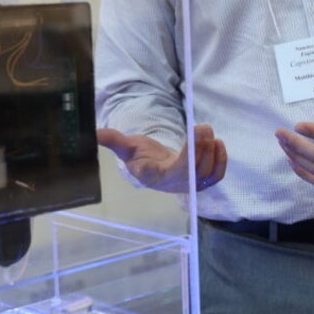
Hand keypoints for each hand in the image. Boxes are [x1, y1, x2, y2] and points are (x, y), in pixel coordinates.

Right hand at [96, 124, 226, 192]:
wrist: (156, 170)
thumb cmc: (142, 156)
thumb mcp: (126, 147)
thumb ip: (112, 139)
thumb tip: (93, 132)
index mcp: (154, 176)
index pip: (164, 173)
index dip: (175, 163)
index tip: (181, 148)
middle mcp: (173, 184)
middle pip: (190, 172)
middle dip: (199, 150)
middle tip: (203, 127)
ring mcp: (190, 185)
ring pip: (205, 173)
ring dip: (210, 151)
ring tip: (207, 130)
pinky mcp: (203, 183)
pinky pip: (216, 176)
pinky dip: (221, 160)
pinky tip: (218, 142)